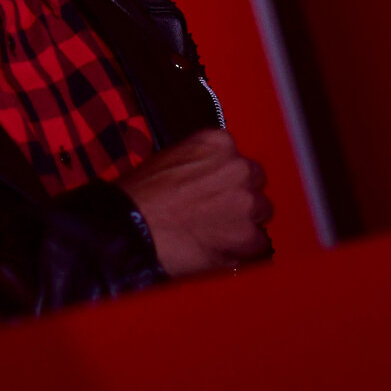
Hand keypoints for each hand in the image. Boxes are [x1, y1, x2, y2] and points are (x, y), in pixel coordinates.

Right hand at [119, 130, 273, 277]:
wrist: (129, 228)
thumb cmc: (138, 196)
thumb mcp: (167, 160)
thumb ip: (198, 164)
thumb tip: (211, 181)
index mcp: (216, 143)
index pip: (235, 157)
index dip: (224, 175)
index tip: (213, 186)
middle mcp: (238, 167)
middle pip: (255, 181)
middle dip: (239, 195)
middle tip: (215, 210)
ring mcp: (246, 201)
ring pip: (261, 211)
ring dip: (244, 221)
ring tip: (215, 231)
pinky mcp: (248, 235)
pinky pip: (258, 243)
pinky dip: (241, 248)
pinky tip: (217, 247)